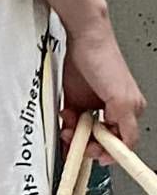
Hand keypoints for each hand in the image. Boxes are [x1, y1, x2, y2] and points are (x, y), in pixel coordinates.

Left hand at [59, 15, 146, 165]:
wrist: (83, 38)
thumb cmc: (105, 59)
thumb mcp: (121, 99)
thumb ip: (125, 125)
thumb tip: (125, 145)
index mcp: (129, 110)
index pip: (121, 143)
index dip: (108, 152)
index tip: (95, 155)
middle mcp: (112, 110)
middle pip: (99, 140)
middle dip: (87, 142)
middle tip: (77, 138)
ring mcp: (93, 106)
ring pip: (83, 133)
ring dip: (73, 134)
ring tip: (68, 126)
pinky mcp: (76, 102)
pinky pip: (70, 123)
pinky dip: (65, 125)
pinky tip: (64, 117)